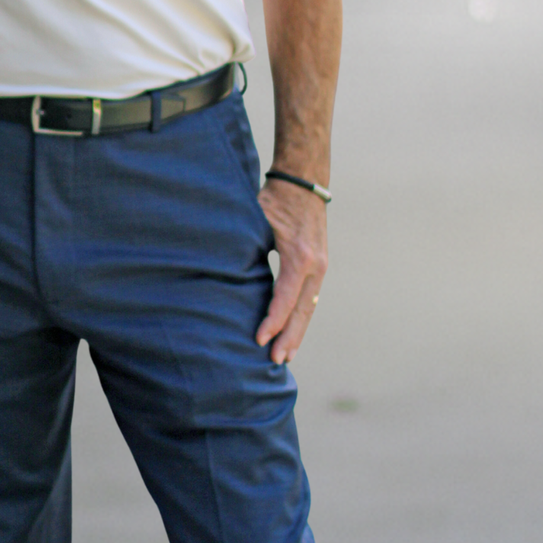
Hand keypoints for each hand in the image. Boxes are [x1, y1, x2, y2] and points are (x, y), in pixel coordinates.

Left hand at [254, 180, 328, 363]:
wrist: (304, 181)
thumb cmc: (274, 198)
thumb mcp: (256, 219)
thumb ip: (245, 245)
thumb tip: (221, 269)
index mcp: (300, 256)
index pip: (286, 296)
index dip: (272, 320)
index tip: (259, 339)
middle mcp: (316, 265)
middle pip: (303, 310)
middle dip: (288, 337)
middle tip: (275, 361)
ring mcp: (321, 266)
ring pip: (309, 307)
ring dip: (297, 332)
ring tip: (285, 355)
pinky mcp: (319, 265)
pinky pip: (309, 298)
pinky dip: (300, 317)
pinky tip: (291, 332)